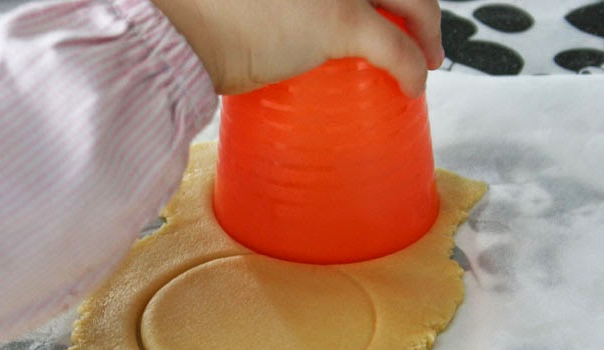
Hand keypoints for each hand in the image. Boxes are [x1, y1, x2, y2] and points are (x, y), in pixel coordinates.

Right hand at [150, 0, 442, 95]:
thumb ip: (283, 5)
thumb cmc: (199, 19)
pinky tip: (415, 83)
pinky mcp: (337, 19)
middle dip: (419, 7)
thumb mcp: (249, 1)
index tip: (388, 8)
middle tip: (424, 36)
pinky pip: (393, 46)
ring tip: (427, 59)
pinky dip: (411, 66)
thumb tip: (290, 29)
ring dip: (428, 29)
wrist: (180, 36)